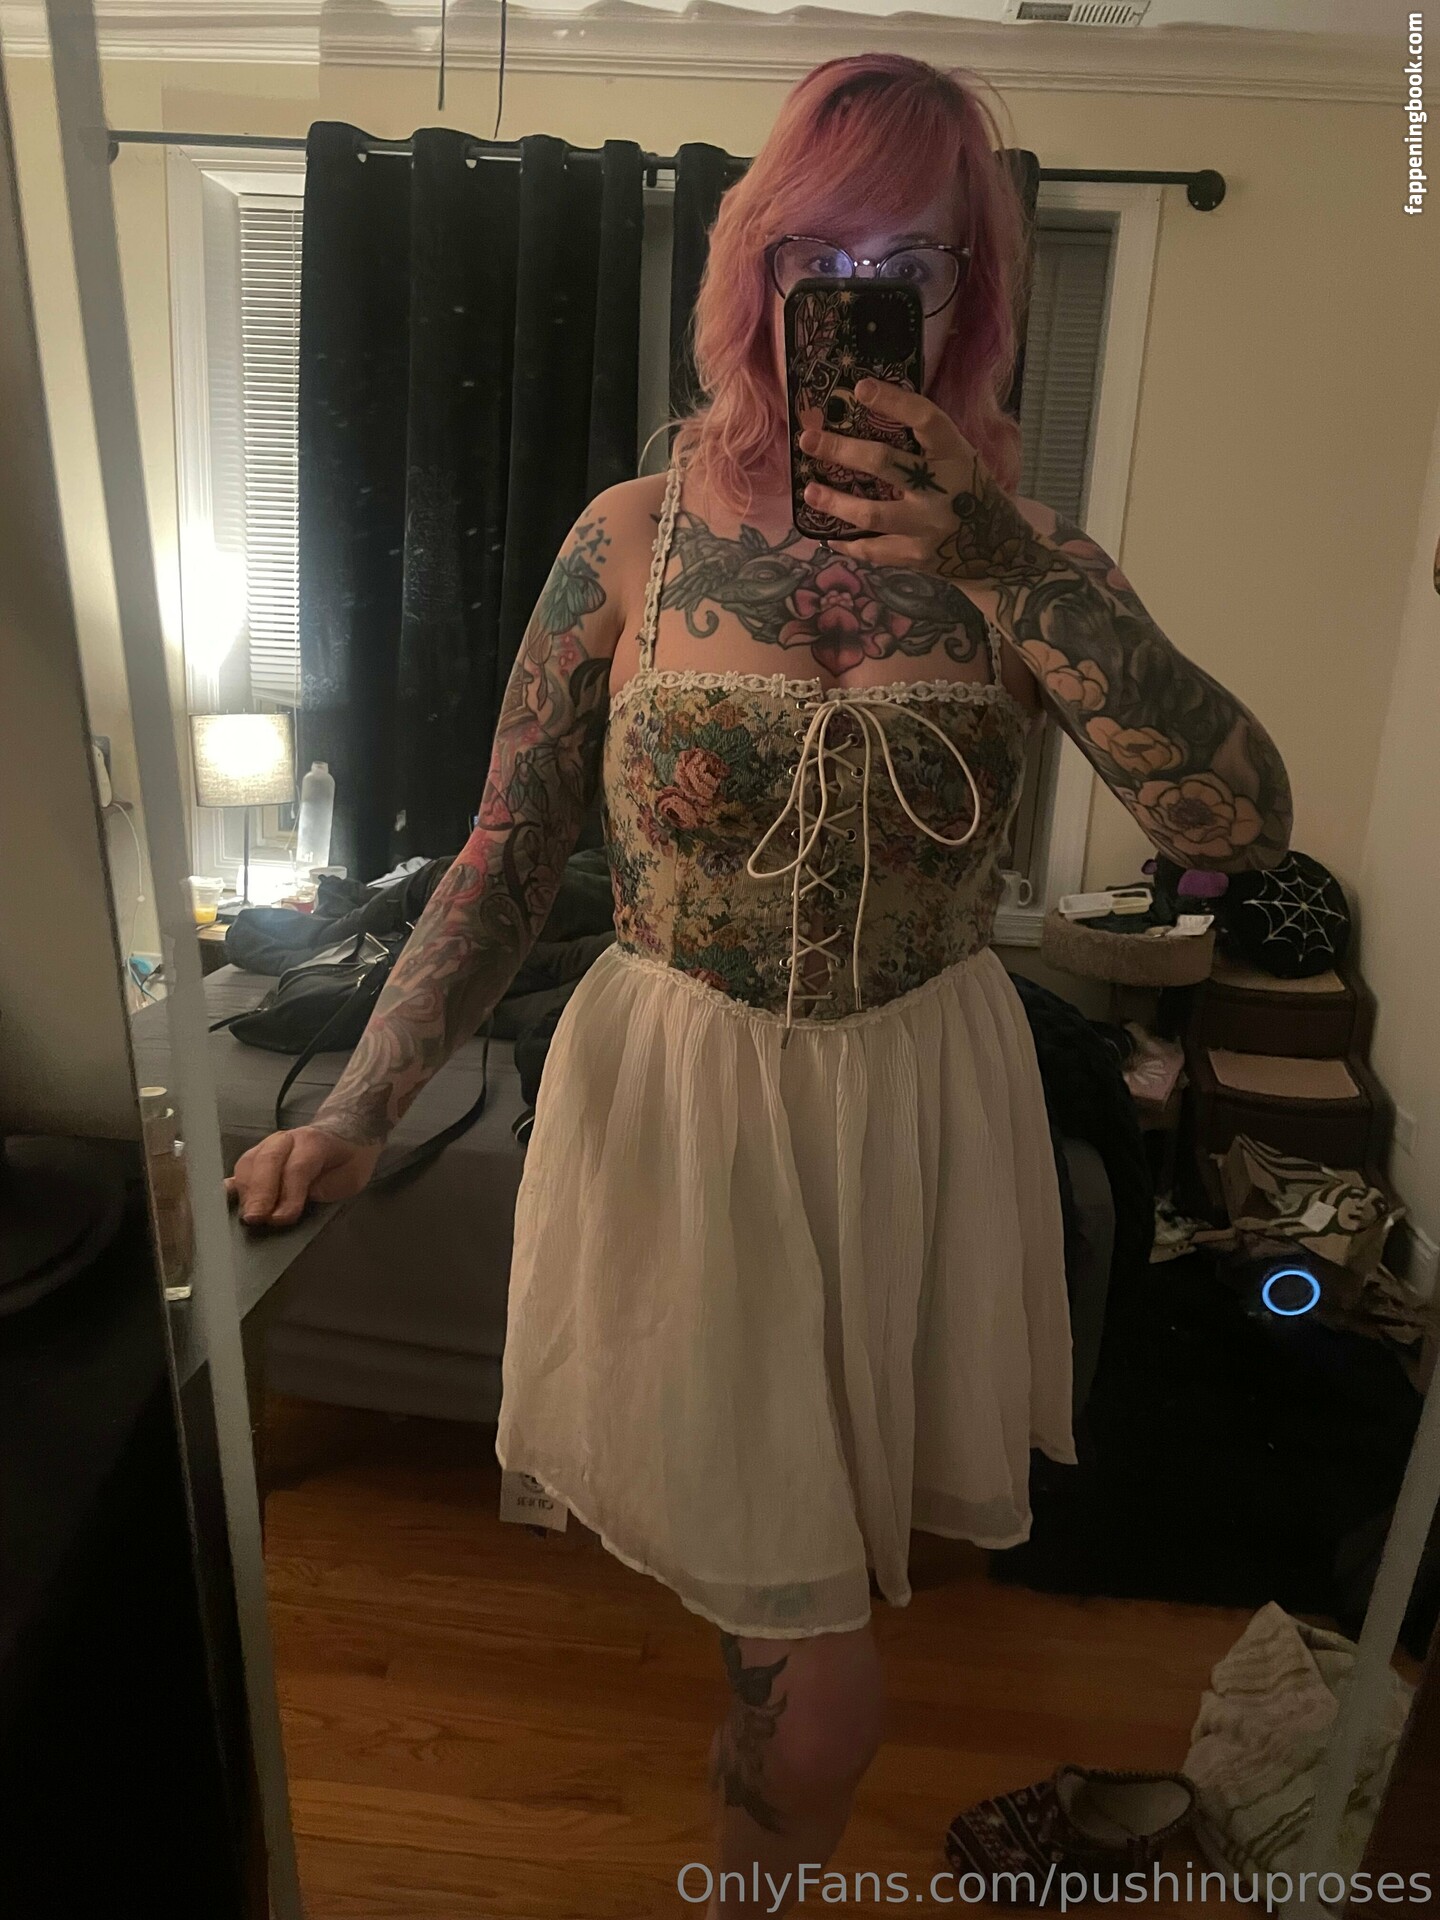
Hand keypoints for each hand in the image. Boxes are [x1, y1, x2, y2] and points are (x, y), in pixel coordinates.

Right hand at [226, 1126, 380, 1228]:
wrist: (343, 1137)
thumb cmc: (346, 1162)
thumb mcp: (349, 1177)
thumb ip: (325, 1189)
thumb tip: (291, 1209)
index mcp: (313, 1142)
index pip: (298, 1167)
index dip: (290, 1194)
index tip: (283, 1218)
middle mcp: (285, 1140)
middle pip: (266, 1162)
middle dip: (260, 1193)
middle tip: (255, 1219)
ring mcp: (265, 1147)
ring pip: (248, 1164)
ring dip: (245, 1192)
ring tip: (247, 1218)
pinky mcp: (254, 1159)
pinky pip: (238, 1171)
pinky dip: (230, 1188)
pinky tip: (222, 1204)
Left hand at [798, 378, 1040, 583]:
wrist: (1002, 553)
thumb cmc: (972, 495)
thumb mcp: (961, 462)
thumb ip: (927, 446)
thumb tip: (865, 421)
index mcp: (956, 455)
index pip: (925, 419)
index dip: (892, 402)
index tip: (859, 389)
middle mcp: (943, 489)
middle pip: (885, 464)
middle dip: (841, 450)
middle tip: (808, 440)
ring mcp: (928, 527)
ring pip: (872, 513)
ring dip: (835, 502)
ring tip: (809, 491)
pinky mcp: (917, 557)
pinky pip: (873, 549)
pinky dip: (847, 542)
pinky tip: (827, 534)